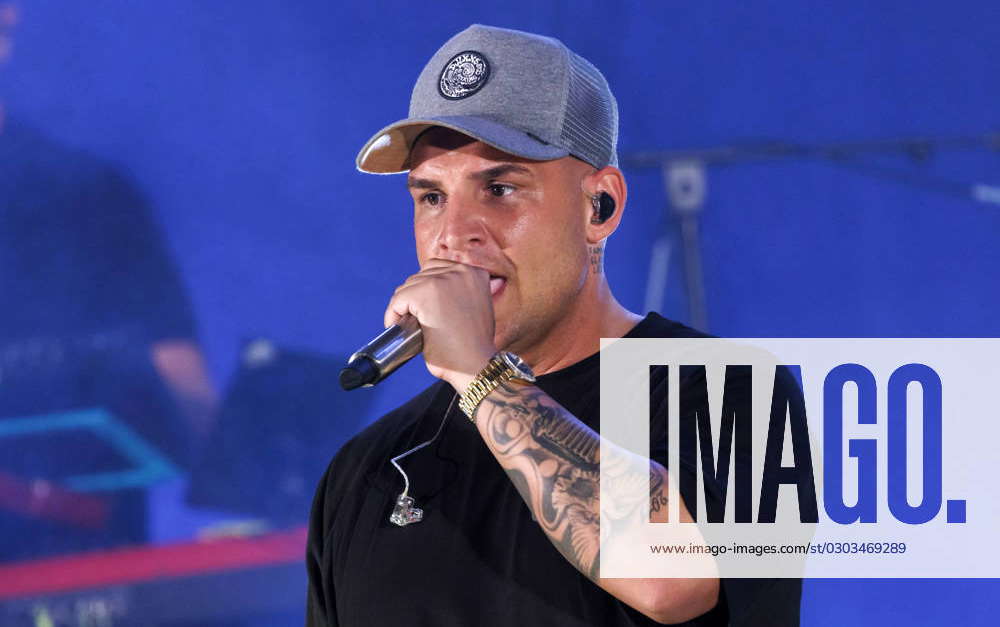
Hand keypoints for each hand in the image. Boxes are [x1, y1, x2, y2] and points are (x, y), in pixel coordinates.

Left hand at [384, 259, 497, 390]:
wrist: (476, 365)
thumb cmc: (474, 346)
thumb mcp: (476, 309)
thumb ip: (461, 294)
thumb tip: (439, 294)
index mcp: (475, 273)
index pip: (438, 270)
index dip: (427, 289)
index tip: (424, 310)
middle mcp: (461, 271)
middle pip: (421, 276)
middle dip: (415, 298)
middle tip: (415, 320)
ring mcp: (443, 281)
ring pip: (408, 287)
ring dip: (405, 306)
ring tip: (408, 325)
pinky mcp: (425, 294)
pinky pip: (399, 299)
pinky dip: (394, 313)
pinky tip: (397, 326)